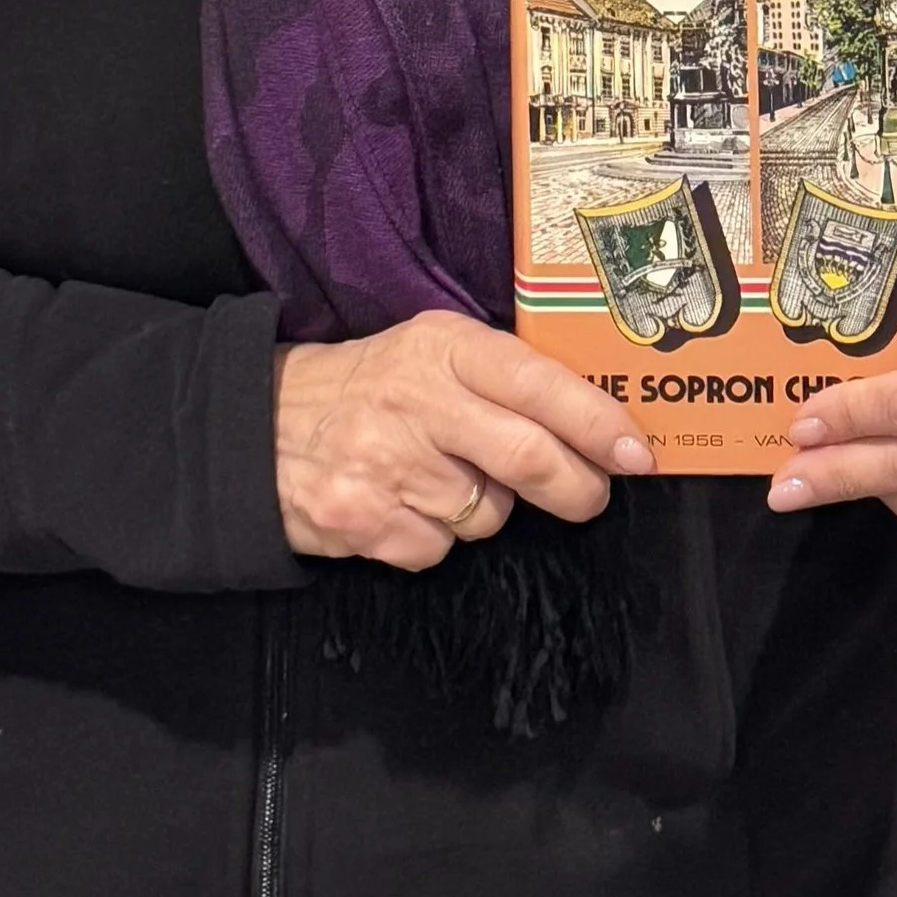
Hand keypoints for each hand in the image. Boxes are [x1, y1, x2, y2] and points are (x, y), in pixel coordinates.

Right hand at [274, 313, 655, 570]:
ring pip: (488, 514)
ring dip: (487, 509)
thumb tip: (593, 421)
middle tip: (592, 494)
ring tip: (447, 477)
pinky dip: (436, 537)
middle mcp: (418, 401)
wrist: (260, 426)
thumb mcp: (431, 352)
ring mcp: (389, 466)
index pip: (537, 382)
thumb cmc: (371, 385)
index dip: (595, 421)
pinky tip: (406, 505)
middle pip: (528, 456)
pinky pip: (438, 549)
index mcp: (443, 347)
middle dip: (578, 487)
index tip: (636, 451)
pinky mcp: (363, 523)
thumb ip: (501, 375)